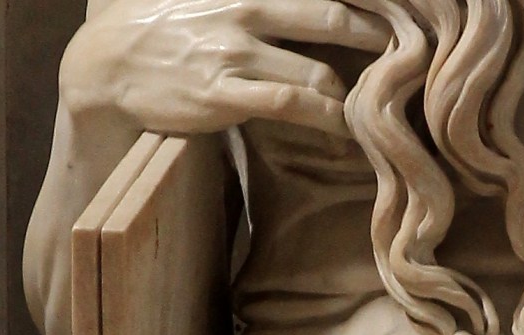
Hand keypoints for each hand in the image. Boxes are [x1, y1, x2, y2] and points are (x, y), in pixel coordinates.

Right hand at [60, 0, 391, 134]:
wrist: (103, 64)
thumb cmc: (165, 26)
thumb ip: (265, 0)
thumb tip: (317, 7)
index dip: (370, 0)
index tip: (413, 10)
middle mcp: (247, 10)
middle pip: (336, 17)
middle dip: (383, 39)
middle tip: (420, 57)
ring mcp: (235, 53)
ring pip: (320, 71)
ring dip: (359, 94)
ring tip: (387, 109)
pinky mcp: (224, 94)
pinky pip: (294, 105)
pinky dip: (330, 119)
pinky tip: (350, 133)